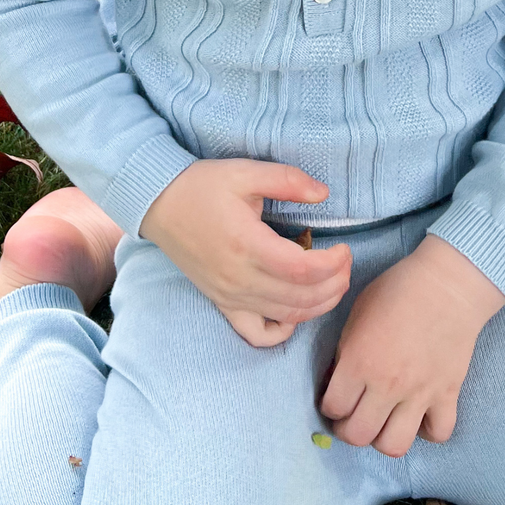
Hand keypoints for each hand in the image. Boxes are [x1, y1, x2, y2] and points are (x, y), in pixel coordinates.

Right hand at [140, 159, 351, 346]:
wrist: (158, 204)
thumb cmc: (202, 186)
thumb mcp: (246, 171)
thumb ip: (288, 180)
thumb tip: (324, 193)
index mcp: (247, 245)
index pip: (302, 269)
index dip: (332, 264)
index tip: (343, 248)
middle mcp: (239, 278)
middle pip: (301, 297)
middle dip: (335, 284)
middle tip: (345, 264)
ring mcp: (230, 296)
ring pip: (287, 316)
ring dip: (320, 305)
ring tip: (334, 282)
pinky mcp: (223, 303)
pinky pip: (256, 333)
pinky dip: (281, 331)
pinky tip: (296, 313)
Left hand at [318, 235, 504, 457]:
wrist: (448, 283)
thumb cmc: (398, 289)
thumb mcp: (357, 313)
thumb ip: (346, 351)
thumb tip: (340, 378)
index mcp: (358, 362)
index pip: (333, 407)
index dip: (329, 405)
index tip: (335, 397)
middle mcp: (386, 386)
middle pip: (358, 436)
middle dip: (349, 430)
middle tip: (353, 415)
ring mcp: (419, 394)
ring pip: (394, 445)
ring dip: (383, 438)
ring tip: (383, 421)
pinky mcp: (447, 395)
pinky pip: (438, 434)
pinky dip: (427, 431)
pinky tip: (420, 415)